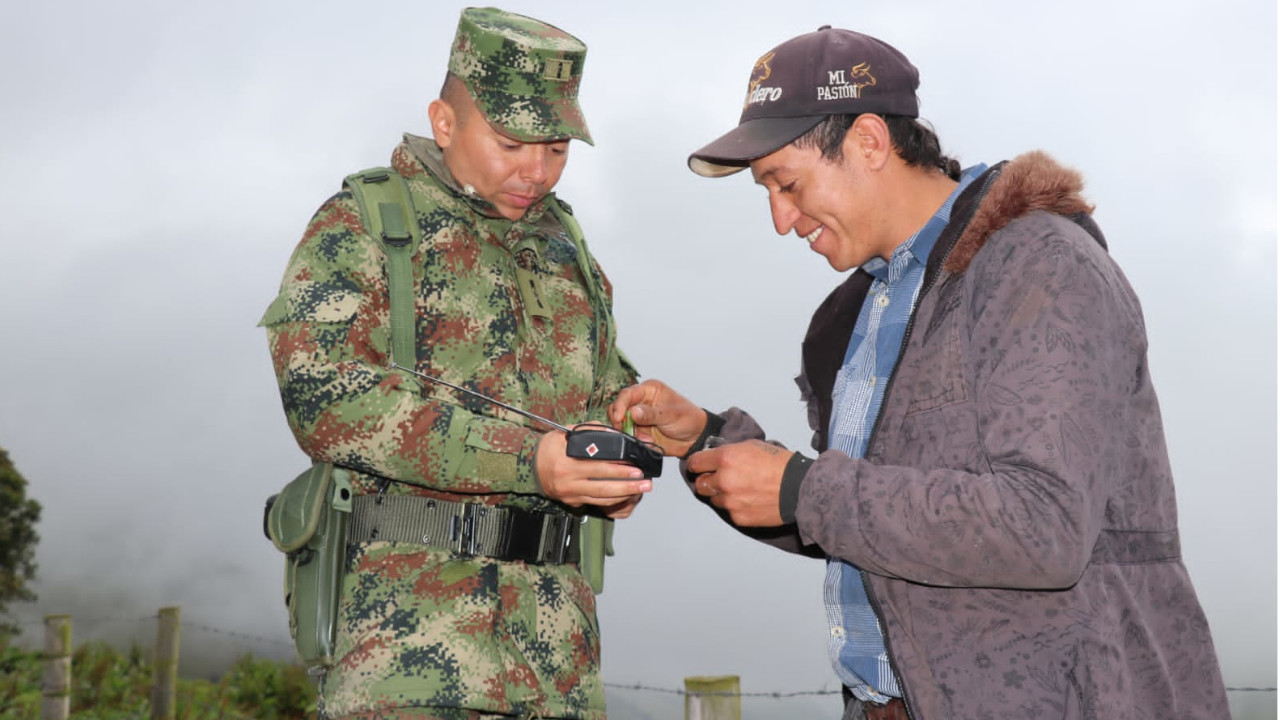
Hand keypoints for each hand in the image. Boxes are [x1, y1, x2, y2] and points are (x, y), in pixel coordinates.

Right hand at [536, 426, 652, 510]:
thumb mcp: (564, 433)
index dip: (618, 466)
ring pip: (601, 497)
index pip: (597, 464)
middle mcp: (568, 479)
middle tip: (644, 480)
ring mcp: (570, 493)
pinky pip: (596, 503)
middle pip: (603, 484)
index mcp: (566, 460)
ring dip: (624, 493)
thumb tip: (612, 433)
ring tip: (641, 489)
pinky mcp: (572, 502)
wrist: (529, 466)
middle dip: (627, 482)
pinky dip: (613, 500)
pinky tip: (626, 495)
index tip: (634, 464)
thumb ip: (588, 431)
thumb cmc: (549, 448)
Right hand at [608, 379, 705, 457]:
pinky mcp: (639, 431)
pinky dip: (634, 440)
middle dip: (619, 420)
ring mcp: (638, 417)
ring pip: (621, 423)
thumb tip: (633, 412)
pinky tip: (646, 442)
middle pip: (619, 408)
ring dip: (628, 432)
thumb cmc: (688, 418)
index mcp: (649, 390)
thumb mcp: (671, 414)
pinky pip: (628, 436)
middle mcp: (641, 402)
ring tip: (643, 438)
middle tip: (625, 430)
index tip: (618, 417)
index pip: (627, 394)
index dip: (620, 405)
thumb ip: (651, 413)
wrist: (695, 438)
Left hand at [686, 439, 789, 526]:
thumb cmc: (780, 465)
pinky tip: (749, 499)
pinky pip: (729, 511)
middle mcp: (724, 480)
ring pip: (714, 499)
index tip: (697, 466)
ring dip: (722, 494)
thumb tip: (716, 455)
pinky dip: (735, 506)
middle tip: (717, 479)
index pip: (695, 463)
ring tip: (740, 489)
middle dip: (706, 480)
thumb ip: (730, 451)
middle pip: (700, 484)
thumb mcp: (752, 446)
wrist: (799, 488)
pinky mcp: (738, 517)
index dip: (696, 464)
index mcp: (726, 459)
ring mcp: (730, 501)